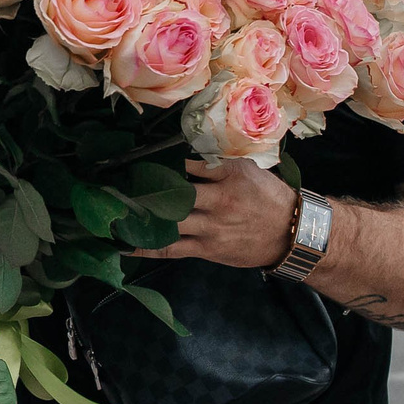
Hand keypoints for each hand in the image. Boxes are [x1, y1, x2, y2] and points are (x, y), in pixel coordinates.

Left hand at [129, 158, 299, 269]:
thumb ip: (217, 162)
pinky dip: (146, 248)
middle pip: (172, 193)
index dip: (160, 160)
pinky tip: (124, 246)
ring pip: (167, 221)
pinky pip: (171, 248)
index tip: (136, 158)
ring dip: (139, 217)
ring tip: (112, 212)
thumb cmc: (268, 197)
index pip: (188, 163)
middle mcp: (217, 200)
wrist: (291, 233)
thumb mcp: (248, 169)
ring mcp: (210, 227)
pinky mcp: (206, 249)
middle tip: (113, 185)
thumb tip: (184, 154)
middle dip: (143, 189)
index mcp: (227, 175)